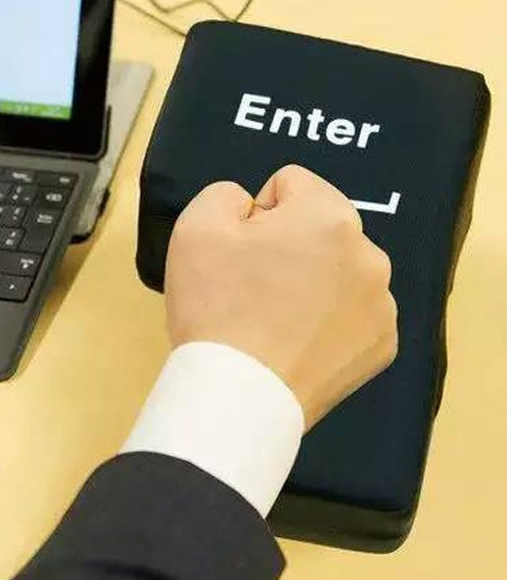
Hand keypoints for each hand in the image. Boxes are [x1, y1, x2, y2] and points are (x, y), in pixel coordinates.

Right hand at [164, 165, 397, 429]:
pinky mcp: (382, 346)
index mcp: (329, 216)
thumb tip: (252, 208)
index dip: (256, 214)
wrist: (238, 394)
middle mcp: (369, 254)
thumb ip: (227, 194)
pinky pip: (351, 314)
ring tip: (274, 319)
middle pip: (319, 228)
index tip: (240, 251)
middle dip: (289, 245)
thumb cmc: (217, 305)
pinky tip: (295, 343)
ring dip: (311, 282)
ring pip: (338, 271)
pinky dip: (327, 322)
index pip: (290, 185)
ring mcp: (381, 304)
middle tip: (253, 286)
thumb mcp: (198, 226)